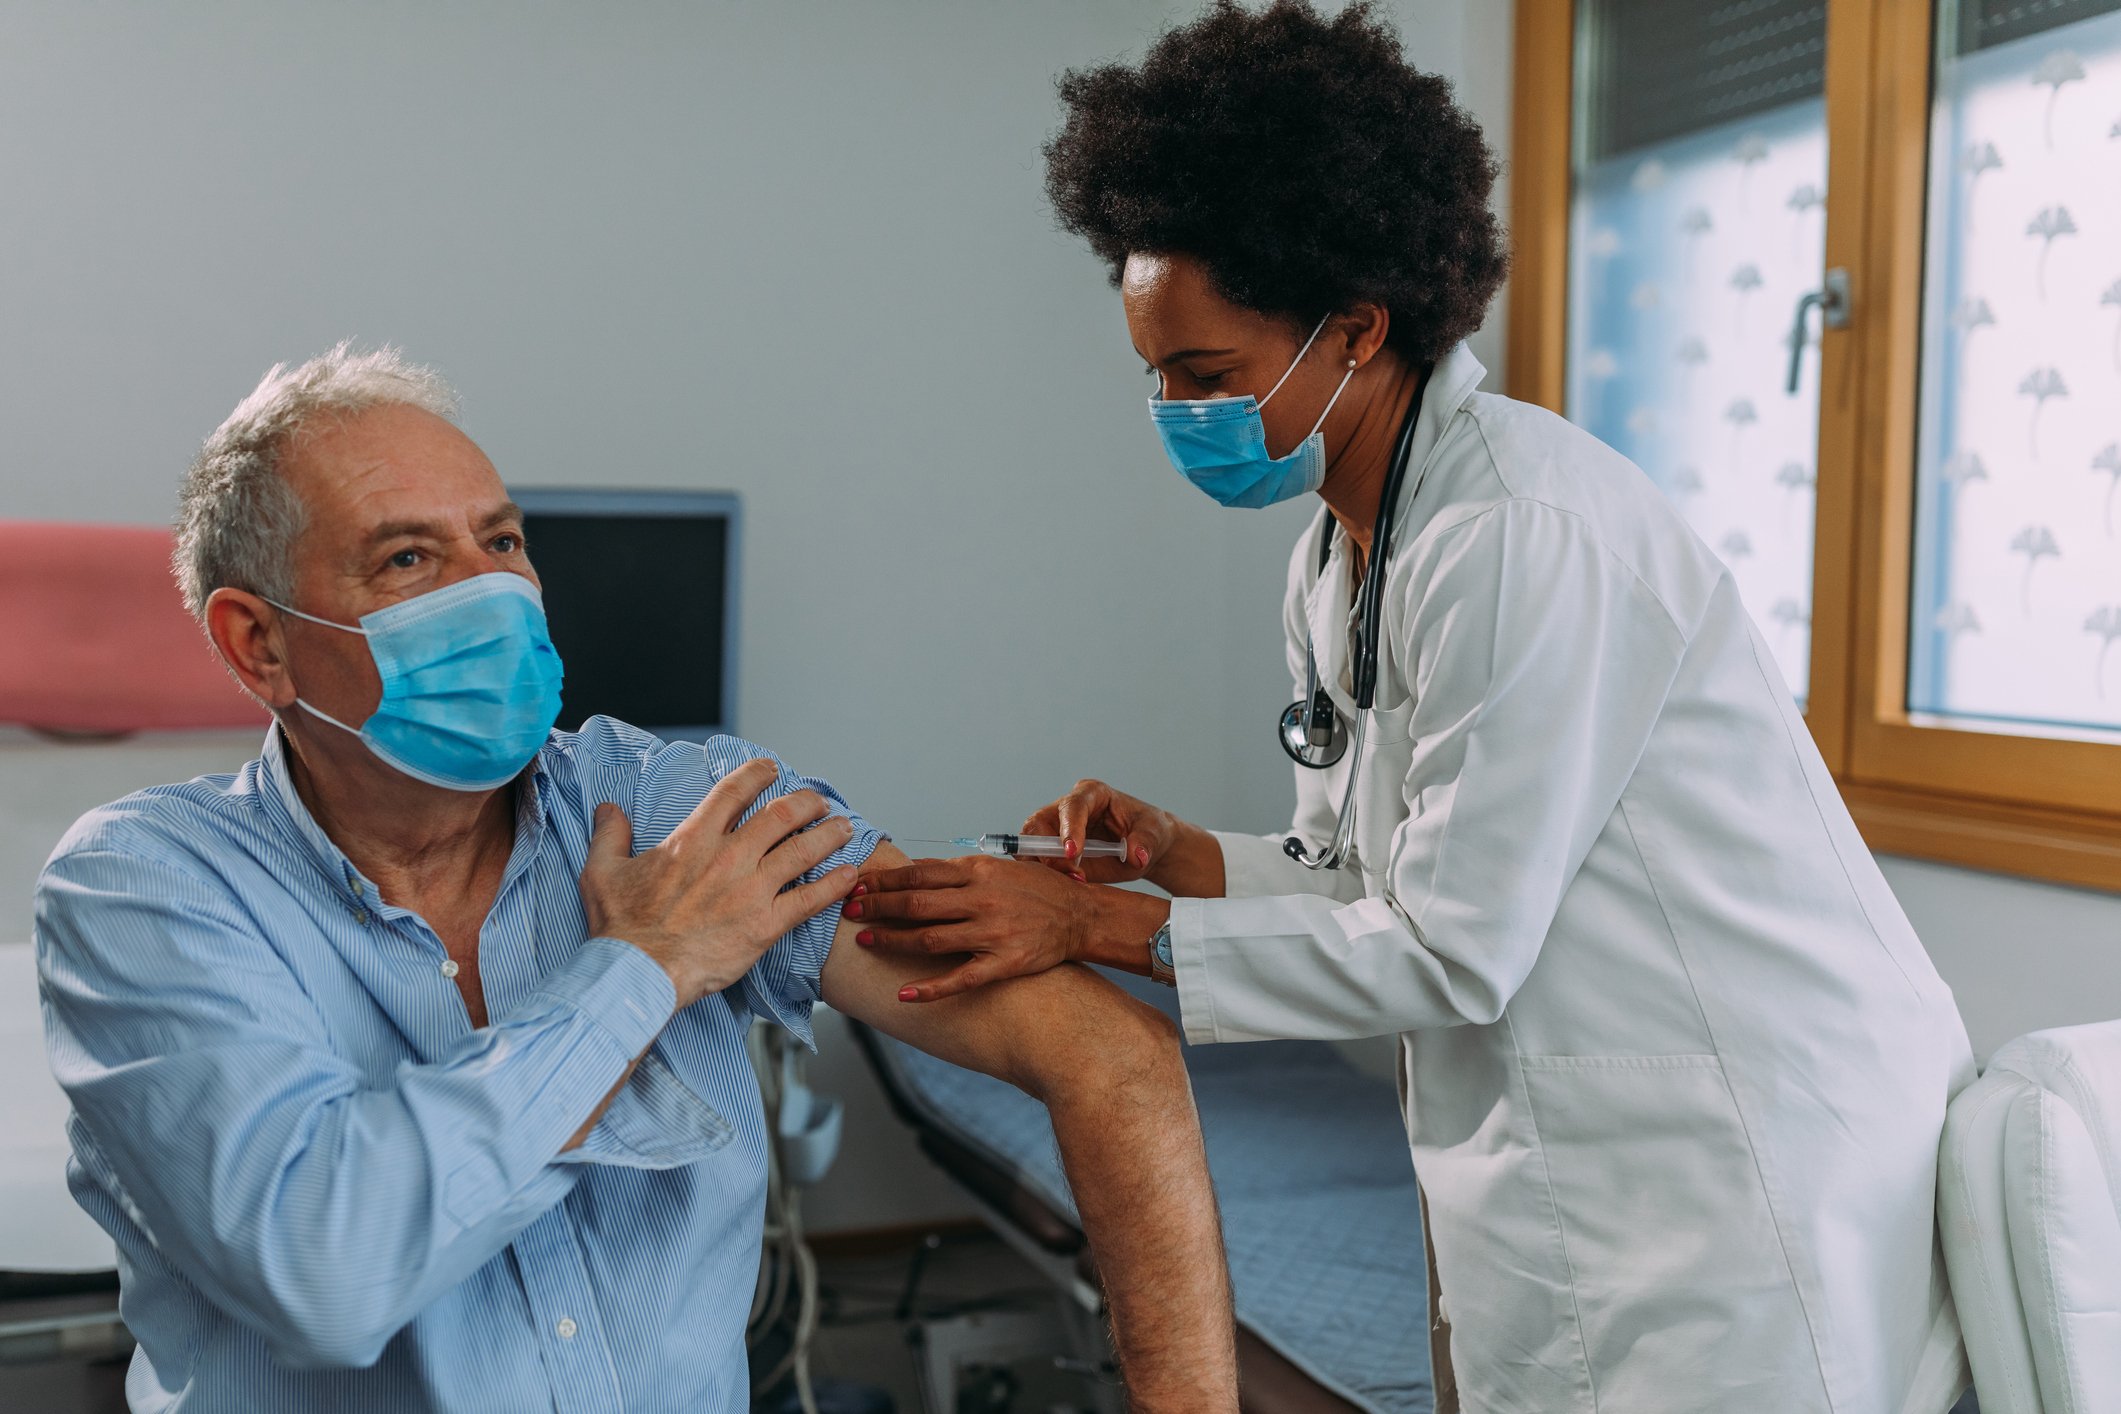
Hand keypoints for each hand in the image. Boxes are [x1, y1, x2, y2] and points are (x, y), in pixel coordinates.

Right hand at [580, 757, 859, 1007]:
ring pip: (804, 850)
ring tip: (844, 828)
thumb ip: (610, 834)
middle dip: (806, 803)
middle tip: (818, 803)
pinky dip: (834, 884)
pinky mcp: (766, 924)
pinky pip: (810, 899)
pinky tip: (849, 874)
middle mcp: (729, 856)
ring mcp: (751, 889)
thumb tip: (609, 810)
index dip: (758, 773)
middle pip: (781, 814)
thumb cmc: (621, 927)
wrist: (638, 973)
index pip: (734, 791)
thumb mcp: (602, 870)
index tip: (772, 768)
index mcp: (694, 838)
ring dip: (830, 835)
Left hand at [847, 854, 1168, 1001]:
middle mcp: (983, 899)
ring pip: (930, 938)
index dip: (885, 881)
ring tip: (866, 943)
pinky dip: (930, 988)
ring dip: (893, 941)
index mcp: (980, 870)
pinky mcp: (1004, 962)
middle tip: (849, 913)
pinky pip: (961, 978)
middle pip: (917, 904)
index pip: (920, 873)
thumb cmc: (1040, 890)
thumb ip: (961, 872)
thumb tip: (918, 873)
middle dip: (878, 908)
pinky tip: (905, 994)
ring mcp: (993, 932)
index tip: (858, 886)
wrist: (1083, 915)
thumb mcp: (1001, 868)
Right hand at [1024, 780, 1223, 897]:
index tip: (1072, 852)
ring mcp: (1055, 831)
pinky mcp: (1052, 853)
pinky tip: (1065, 887)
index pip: (1072, 806)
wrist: (1145, 850)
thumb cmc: (1149, 833)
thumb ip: (1144, 842)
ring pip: (1030, 845)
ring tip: (1073, 881)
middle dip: (1048, 851)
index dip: (1069, 828)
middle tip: (1072, 874)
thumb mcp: (1153, 834)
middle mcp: (1067, 809)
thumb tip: (1136, 855)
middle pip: (1038, 823)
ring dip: (1043, 867)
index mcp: (1092, 794)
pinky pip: (1035, 863)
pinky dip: (1044, 877)